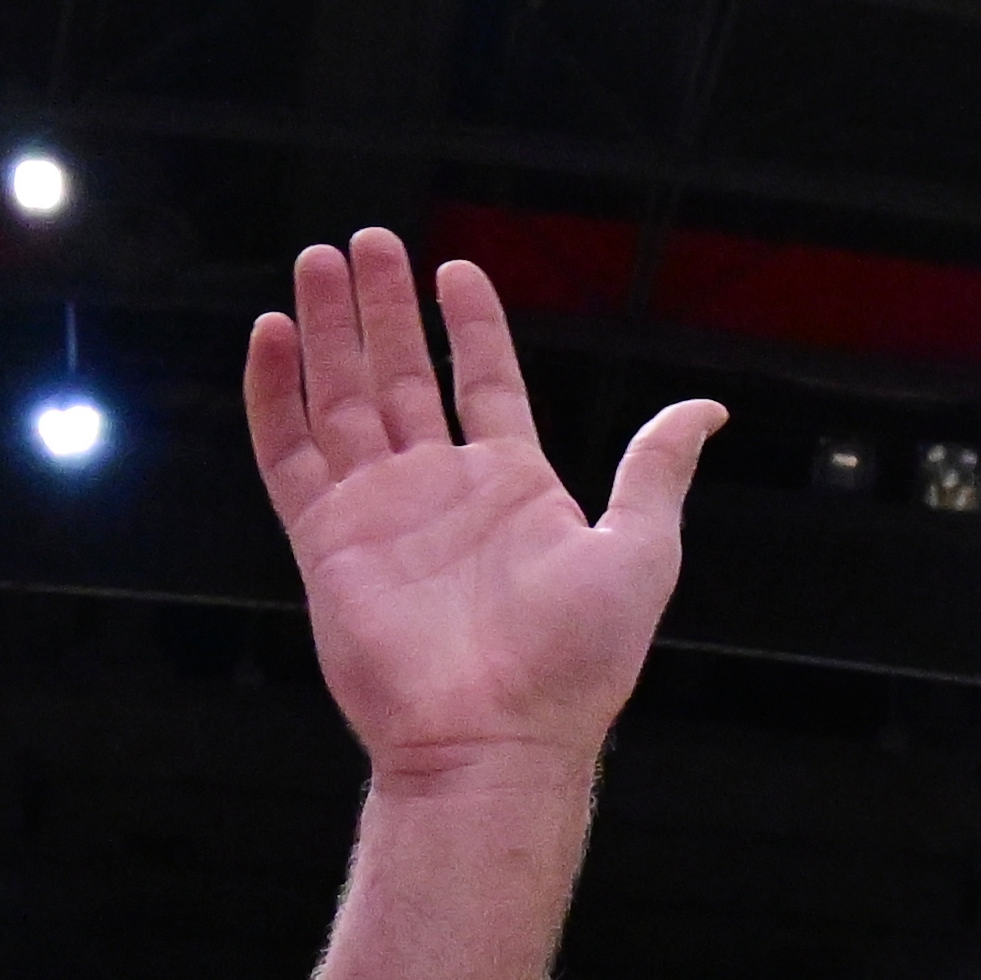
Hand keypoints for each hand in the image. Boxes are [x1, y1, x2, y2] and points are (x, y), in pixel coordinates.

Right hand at [244, 230, 720, 779]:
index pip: (486, 381)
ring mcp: (380, 514)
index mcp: (513, 486)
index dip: (472, 325)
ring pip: (343, 399)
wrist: (497, 737)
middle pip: (404, 375)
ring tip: (318, 261)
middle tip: (367, 242)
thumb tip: (708, 412)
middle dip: (383, 307)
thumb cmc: (575, 662)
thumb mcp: (641, 548)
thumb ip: (655, 469)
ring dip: (329, 330)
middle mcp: (441, 491)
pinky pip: (289, 455)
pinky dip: (276, 395)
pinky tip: (272, 336)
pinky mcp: (327, 542)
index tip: (456, 269)